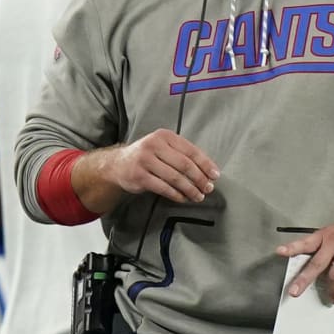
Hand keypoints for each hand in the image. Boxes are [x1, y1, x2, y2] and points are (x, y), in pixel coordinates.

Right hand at [104, 129, 219, 204]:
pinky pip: (163, 188)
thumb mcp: (163, 147)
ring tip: (198, 196)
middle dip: (199, 178)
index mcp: (165, 136)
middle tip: (208, 188)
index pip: (191, 150)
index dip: (205, 164)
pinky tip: (183, 198)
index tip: (215, 175)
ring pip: (175, 177)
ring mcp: (145, 160)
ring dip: (190, 189)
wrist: (118, 164)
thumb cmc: (147, 156)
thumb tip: (208, 170)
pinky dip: (176, 195)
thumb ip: (183, 154)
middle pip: (184, 164)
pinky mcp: (139, 176)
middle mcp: (154, 145)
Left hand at [276, 211, 333, 303]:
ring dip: (332, 290)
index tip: (279, 252)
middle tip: (294, 292)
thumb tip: (314, 271)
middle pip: (317, 263)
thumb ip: (326, 248)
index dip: (293, 248)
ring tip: (332, 297)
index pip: (306, 242)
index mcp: (326, 234)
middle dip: (304, 280)